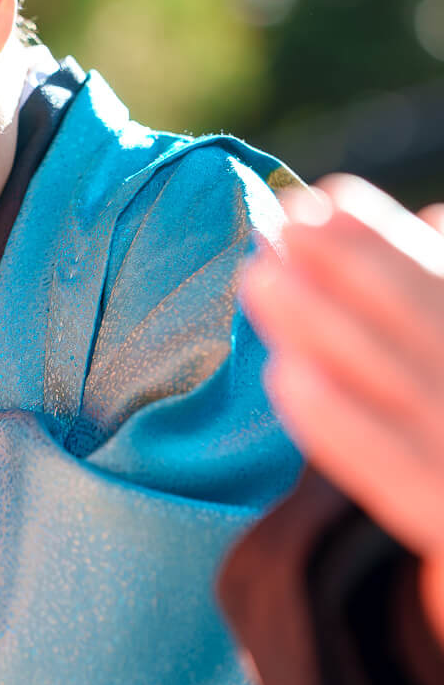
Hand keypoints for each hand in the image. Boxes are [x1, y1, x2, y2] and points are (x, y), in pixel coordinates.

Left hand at [238, 174, 443, 639]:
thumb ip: (443, 310)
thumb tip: (438, 220)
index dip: (392, 246)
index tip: (323, 201)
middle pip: (438, 335)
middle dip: (358, 273)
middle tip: (276, 228)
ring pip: (413, 393)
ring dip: (333, 330)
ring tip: (258, 279)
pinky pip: (401, 483)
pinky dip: (345, 428)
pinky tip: (284, 377)